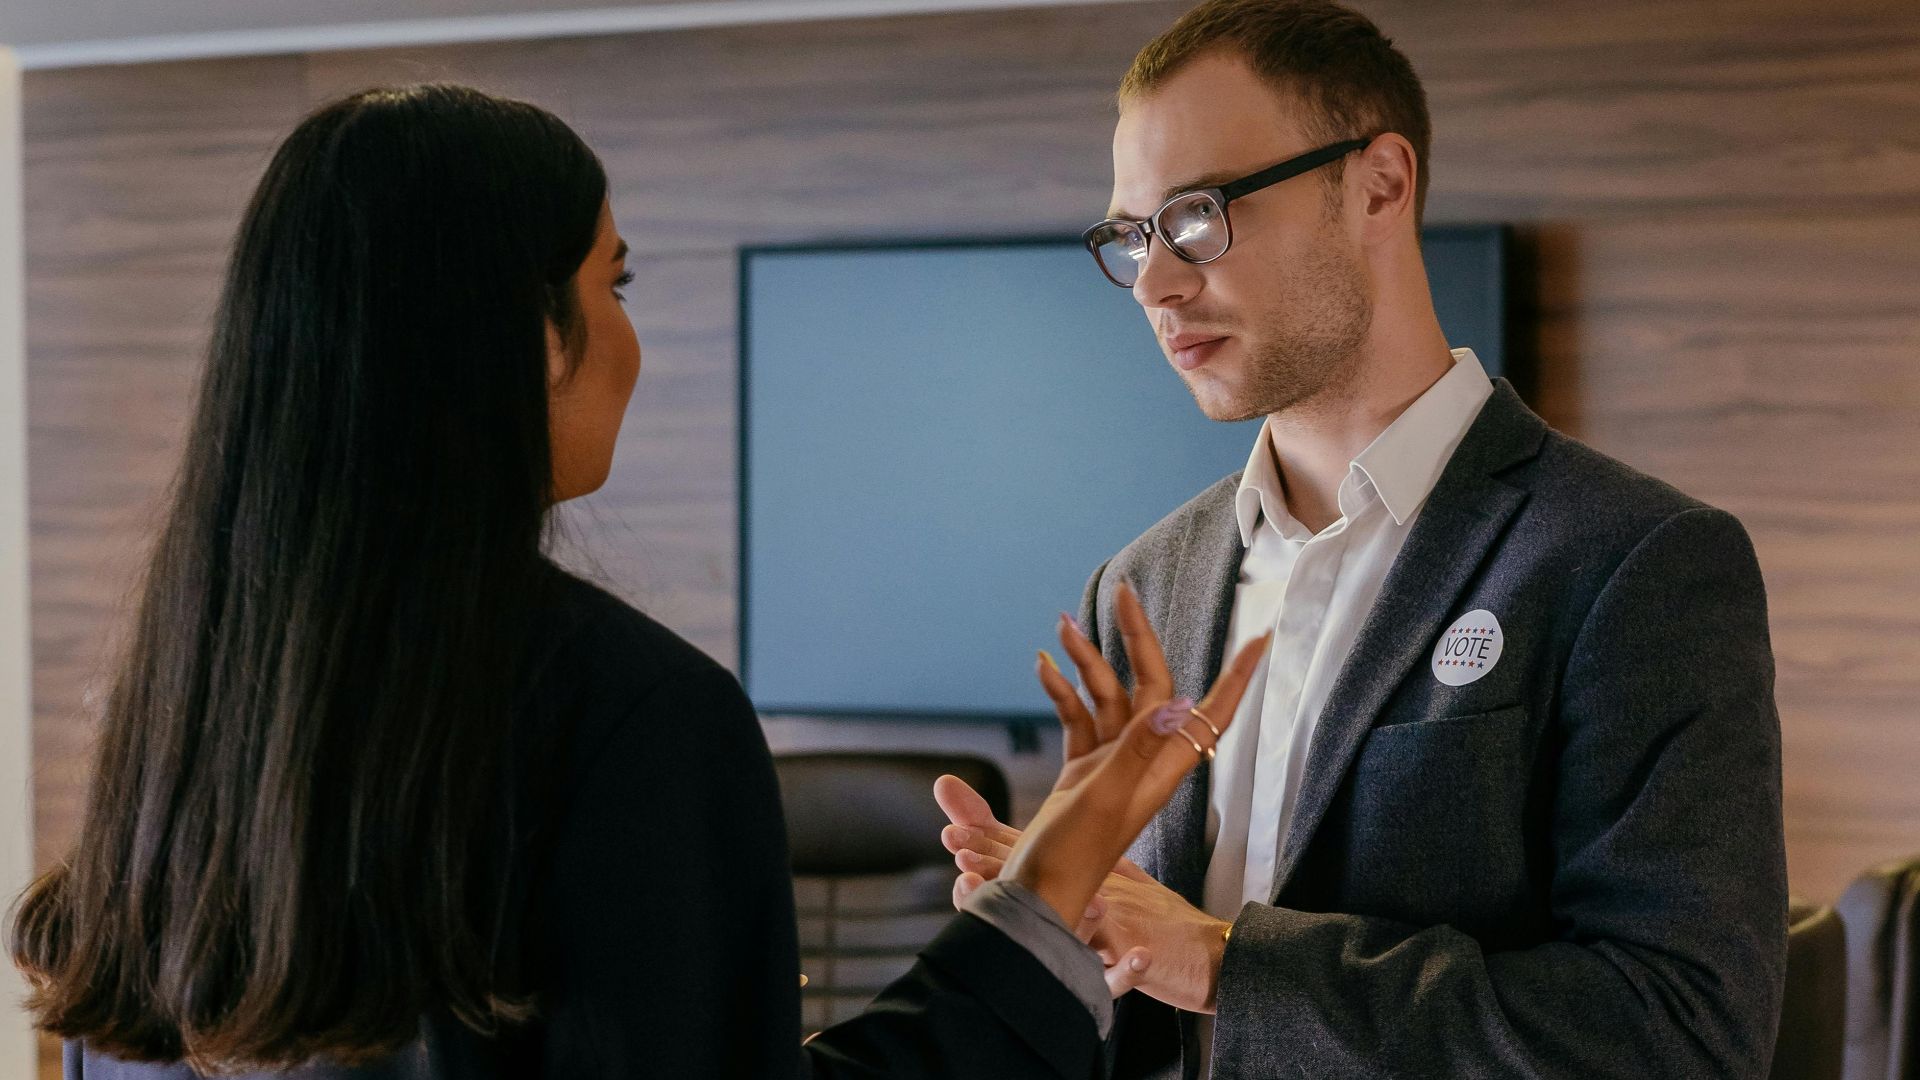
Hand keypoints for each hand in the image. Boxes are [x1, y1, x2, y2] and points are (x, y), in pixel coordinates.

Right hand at [938, 581, 1267, 1003]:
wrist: (1038, 894)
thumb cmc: (1074, 855)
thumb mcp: (1106, 798)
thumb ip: (1136, 750)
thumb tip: (1177, 704)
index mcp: (1162, 767)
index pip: (1211, 712)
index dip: (1238, 676)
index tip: (1261, 638)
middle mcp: (1144, 760)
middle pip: (1150, 685)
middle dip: (1135, 638)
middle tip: (1122, 593)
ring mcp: (1111, 763)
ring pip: (1107, 696)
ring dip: (1086, 661)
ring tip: (1063, 626)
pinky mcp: (1082, 770)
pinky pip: (1078, 717)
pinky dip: (1063, 691)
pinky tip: (1044, 667)